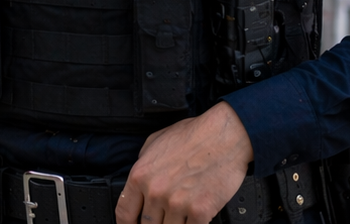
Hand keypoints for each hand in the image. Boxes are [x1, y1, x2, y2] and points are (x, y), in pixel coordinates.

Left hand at [115, 102, 252, 223]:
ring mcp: (177, 203)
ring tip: (181, 213)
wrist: (225, 135)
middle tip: (163, 216)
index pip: (124, 213)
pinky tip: (194, 217)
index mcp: (140, 175)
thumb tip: (139, 184)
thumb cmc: (195, 135)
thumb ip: (143, 164)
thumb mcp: (156, 142)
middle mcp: (156, 192)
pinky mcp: (200, 211)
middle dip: (154, 223)